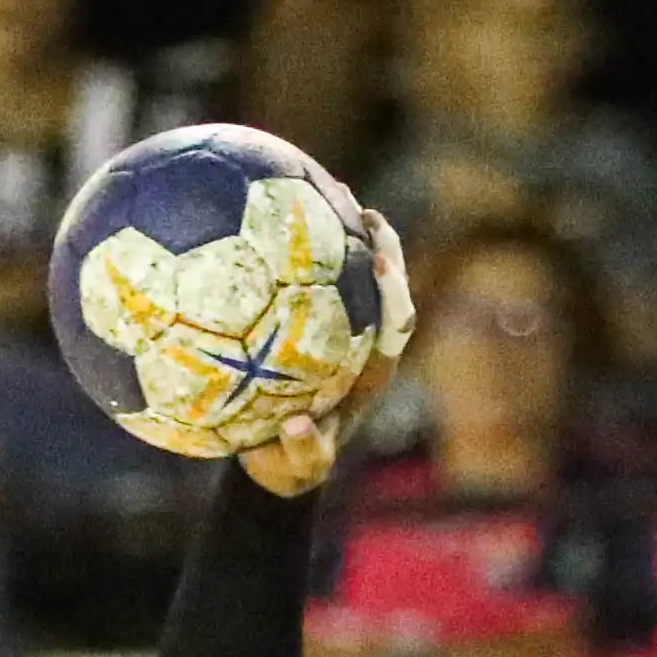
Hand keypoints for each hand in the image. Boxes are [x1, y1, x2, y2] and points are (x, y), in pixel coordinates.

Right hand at [240, 203, 411, 498]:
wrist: (275, 464)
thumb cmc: (290, 467)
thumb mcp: (295, 470)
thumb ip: (302, 453)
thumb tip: (296, 428)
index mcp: (370, 372)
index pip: (395, 324)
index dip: (393, 290)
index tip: (380, 260)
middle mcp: (360, 344)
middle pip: (382, 285)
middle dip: (378, 245)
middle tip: (361, 208)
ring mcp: (336, 330)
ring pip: (346, 274)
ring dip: (338, 233)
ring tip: (322, 187)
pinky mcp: (308, 325)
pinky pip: (300, 282)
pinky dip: (289, 252)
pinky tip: (261, 219)